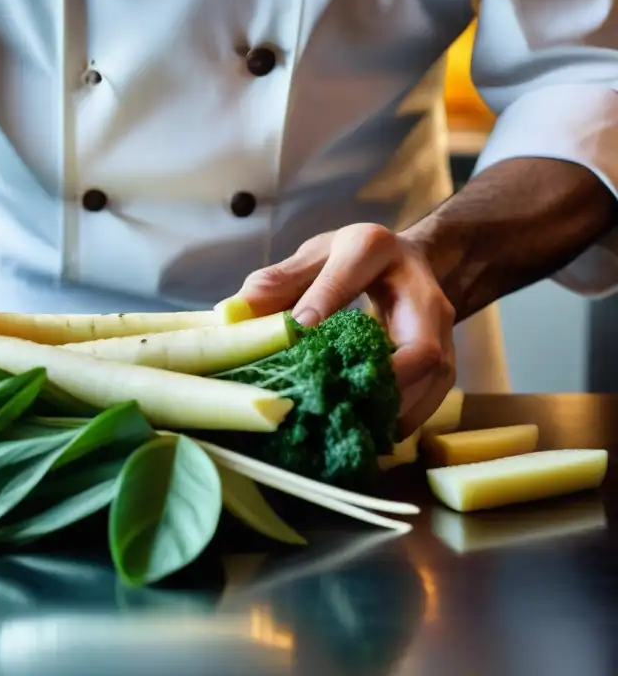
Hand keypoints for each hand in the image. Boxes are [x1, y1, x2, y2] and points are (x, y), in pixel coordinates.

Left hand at [235, 223, 455, 436]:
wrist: (407, 260)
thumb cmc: (349, 261)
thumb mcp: (312, 255)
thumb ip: (275, 282)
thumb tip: (232, 315)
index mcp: (373, 249)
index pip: (348, 275)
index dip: (322, 303)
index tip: (298, 331)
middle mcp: (419, 290)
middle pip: (419, 345)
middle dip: (384, 382)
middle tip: (340, 401)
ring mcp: (440, 328)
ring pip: (433, 377)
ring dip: (395, 409)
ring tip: (352, 426)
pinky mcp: (445, 356)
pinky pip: (434, 394)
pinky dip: (402, 416)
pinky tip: (368, 428)